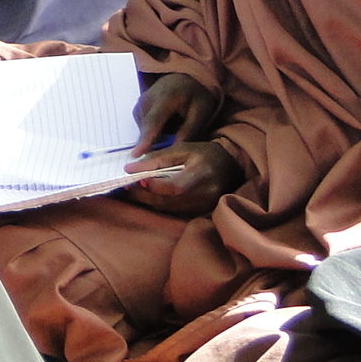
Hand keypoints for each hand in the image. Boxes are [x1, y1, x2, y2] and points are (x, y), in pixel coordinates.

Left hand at [127, 140, 242, 216]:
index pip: (173, 187)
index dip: (152, 186)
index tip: (135, 179)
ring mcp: (206, 205)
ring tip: (138, 190)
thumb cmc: (202, 153)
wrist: (231, 164)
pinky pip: (177, 212)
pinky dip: (162, 205)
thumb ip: (155, 159)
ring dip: (151, 201)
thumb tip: (129, 169)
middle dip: (145, 196)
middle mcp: (206, 192)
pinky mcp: (204, 212)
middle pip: (169, 202)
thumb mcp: (180, 149)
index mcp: (200, 173)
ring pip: (170, 209)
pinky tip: (154, 196)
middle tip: (129, 187)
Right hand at [132, 71, 219, 154]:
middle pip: (146, 130)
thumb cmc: (195, 94)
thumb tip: (176, 149)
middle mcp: (147, 100)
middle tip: (173, 144)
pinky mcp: (138, 109)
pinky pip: (144, 127)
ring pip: (144, 130)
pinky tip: (167, 126)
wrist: (184, 78)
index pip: (153, 122)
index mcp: (165, 97)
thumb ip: (190, 130)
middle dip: (156, 143)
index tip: (136, 154)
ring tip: (175, 128)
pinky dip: (154, 132)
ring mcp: (140, 104)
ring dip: (157, 137)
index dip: (145, 139)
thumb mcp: (202, 111)